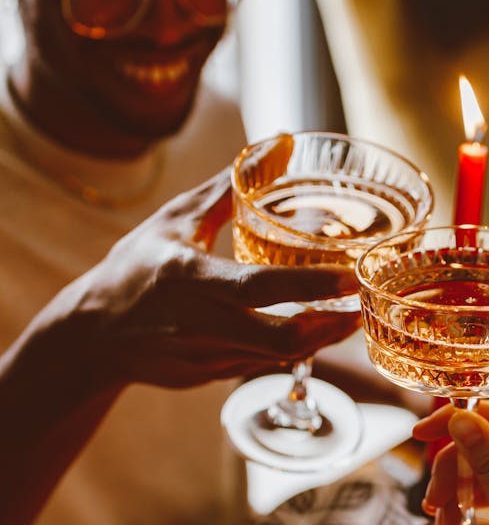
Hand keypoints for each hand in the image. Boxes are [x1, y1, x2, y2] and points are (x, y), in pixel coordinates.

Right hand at [71, 170, 358, 389]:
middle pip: (282, 338)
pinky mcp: (210, 377)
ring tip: (347, 318)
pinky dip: (291, 351)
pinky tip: (310, 332)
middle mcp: (203, 324)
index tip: (352, 277)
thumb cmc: (135, 268)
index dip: (312, 285)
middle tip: (361, 306)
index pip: (262, 287)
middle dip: (330, 327)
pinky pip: (261, 365)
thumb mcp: (173, 222)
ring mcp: (207, 357)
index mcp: (192, 280)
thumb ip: (226, 190)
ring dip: (318, 340)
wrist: (92, 336)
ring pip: (279, 357)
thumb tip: (274, 147)